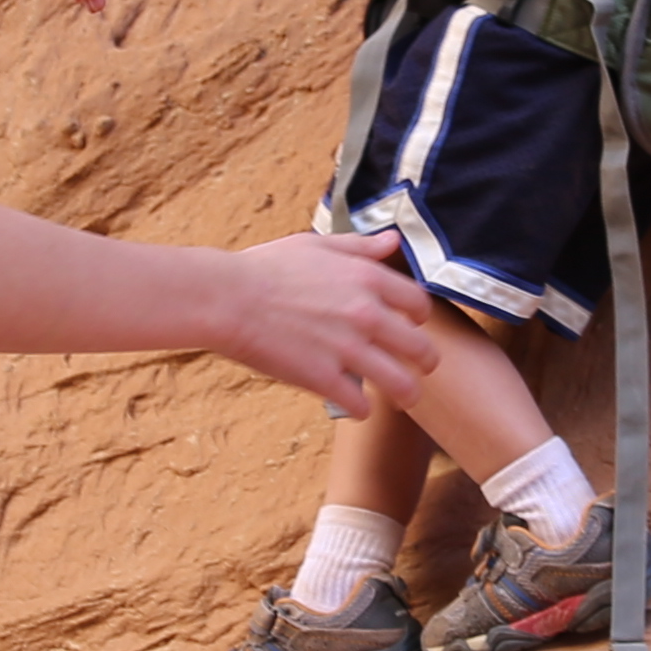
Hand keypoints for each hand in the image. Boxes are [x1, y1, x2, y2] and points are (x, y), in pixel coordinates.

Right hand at [223, 230, 441, 413]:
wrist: (225, 298)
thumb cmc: (265, 268)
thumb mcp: (316, 245)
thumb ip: (360, 246)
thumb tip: (393, 241)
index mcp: (367, 278)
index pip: (420, 305)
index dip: (419, 320)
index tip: (411, 327)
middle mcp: (366, 314)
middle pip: (421, 350)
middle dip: (425, 363)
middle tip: (420, 371)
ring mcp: (347, 349)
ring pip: (402, 386)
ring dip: (405, 395)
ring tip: (401, 399)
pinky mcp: (323, 379)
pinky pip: (361, 406)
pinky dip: (361, 410)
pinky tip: (354, 405)